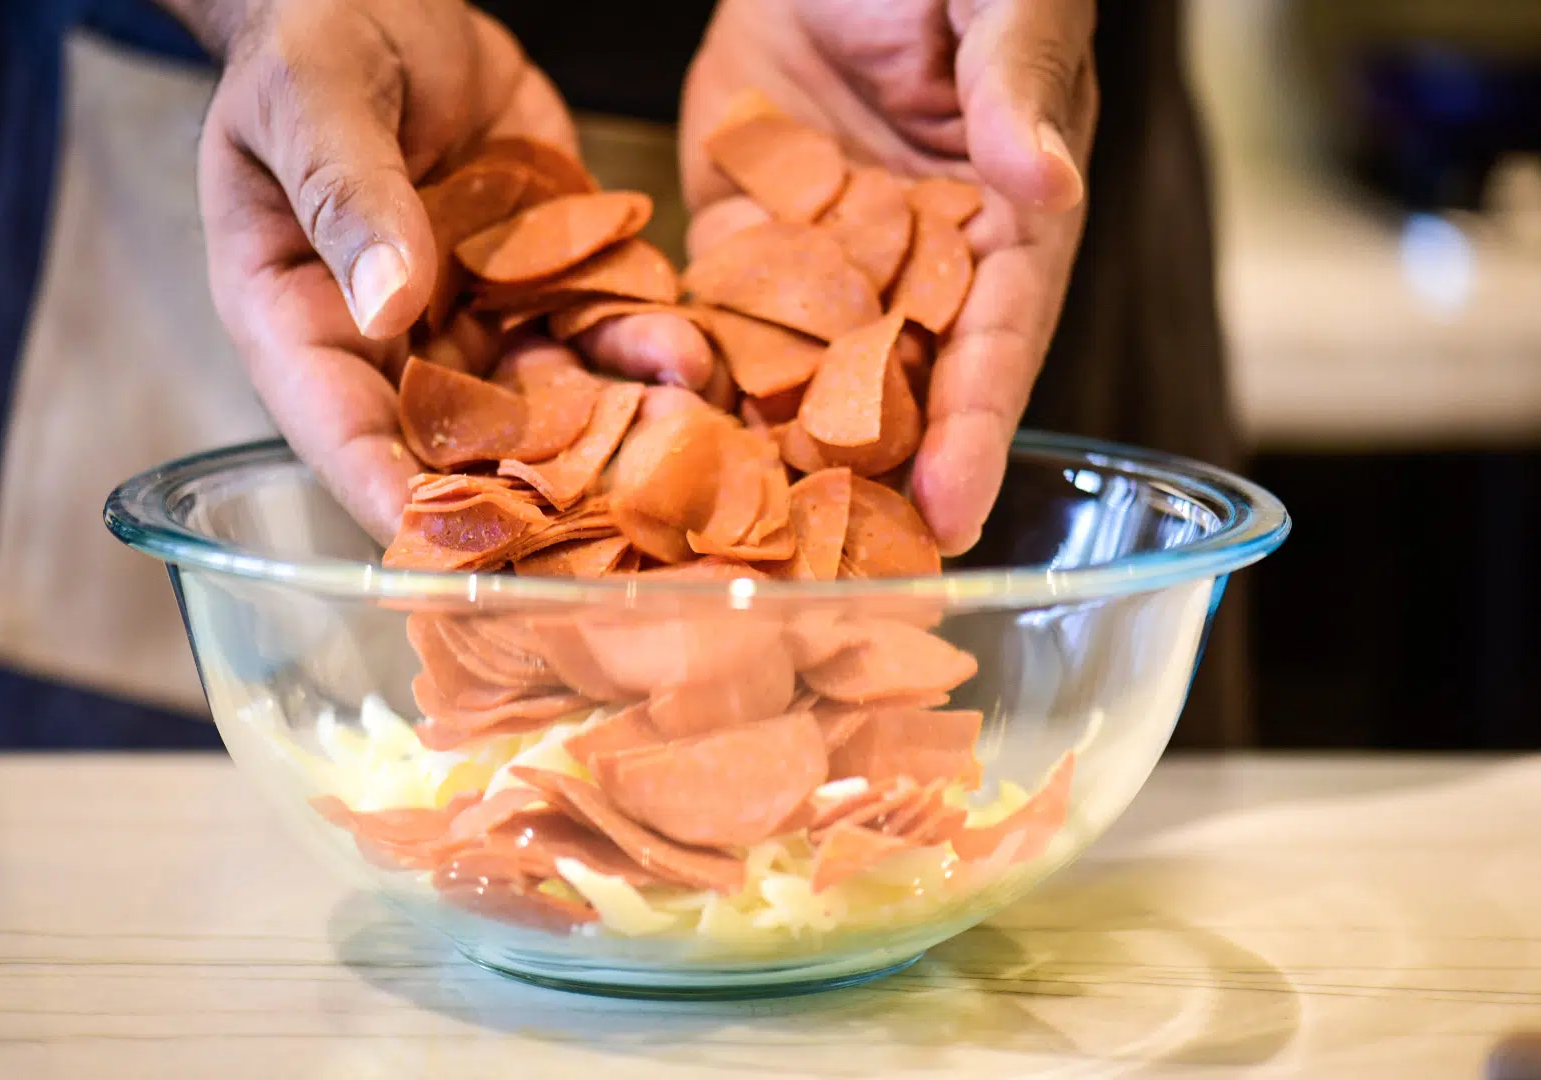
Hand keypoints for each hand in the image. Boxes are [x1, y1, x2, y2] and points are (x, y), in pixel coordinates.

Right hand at [180, 0, 708, 543]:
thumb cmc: (313, 41)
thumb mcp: (308, 101)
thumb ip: (347, 195)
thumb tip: (389, 305)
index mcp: (301, 318)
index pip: (340, 433)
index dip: (392, 499)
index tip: (456, 556)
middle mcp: (392, 342)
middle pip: (456, 445)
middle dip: (535, 490)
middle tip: (612, 528)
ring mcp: (474, 316)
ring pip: (545, 400)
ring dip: (612, 428)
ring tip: (686, 440)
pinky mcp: (542, 278)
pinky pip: (596, 327)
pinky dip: (642, 347)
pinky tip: (693, 359)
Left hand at [680, 0, 1097, 554]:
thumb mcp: (1007, 0)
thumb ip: (1019, 90)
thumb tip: (1042, 184)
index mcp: (1006, 225)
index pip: (997, 343)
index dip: (975, 431)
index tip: (951, 513)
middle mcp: (919, 268)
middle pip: (903, 394)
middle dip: (877, 488)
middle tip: (845, 581)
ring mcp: (826, 265)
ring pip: (807, 380)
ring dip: (779, 462)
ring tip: (745, 547)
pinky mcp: (743, 240)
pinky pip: (724, 321)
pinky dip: (701, 387)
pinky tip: (669, 453)